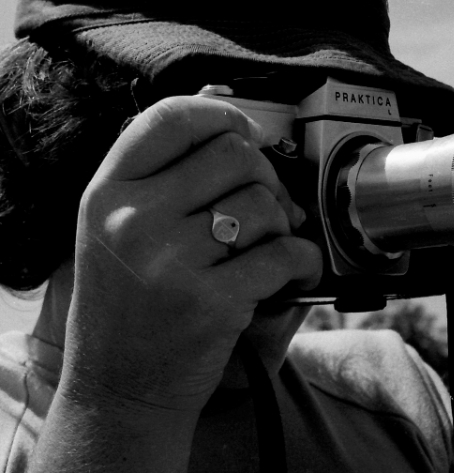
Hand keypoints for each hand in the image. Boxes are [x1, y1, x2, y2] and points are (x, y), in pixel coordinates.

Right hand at [62, 96, 322, 416]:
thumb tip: (226, 106)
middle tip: (266, 206)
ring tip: (265, 248)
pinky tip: (292, 272)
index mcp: (107, 193)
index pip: (172, 117)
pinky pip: (286, 252)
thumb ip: (162, 172)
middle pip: (235, 154)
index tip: (244, 135)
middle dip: (265, 177)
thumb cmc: (128, 304)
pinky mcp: (212, 301)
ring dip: (281, 224)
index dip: (223, 117)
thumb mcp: (117, 227)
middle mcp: (133, 219)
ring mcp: (170, 260)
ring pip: (265, 203)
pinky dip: (303, 261)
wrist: (119, 390)